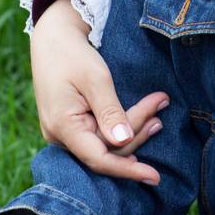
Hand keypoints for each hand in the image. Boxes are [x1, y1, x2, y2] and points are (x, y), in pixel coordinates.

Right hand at [31, 0, 168, 184]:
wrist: (52, 38)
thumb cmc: (73, 55)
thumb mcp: (95, 79)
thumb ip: (109, 111)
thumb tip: (123, 141)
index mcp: (62, 127)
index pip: (99, 160)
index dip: (127, 171)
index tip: (155, 176)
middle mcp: (59, 136)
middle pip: (106, 151)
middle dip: (137, 133)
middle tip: (162, 106)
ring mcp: (63, 133)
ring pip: (104, 145)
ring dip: (133, 131)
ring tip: (159, 115)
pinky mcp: (70, 126)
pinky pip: (98, 137)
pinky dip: (121, 129)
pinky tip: (142, 121)